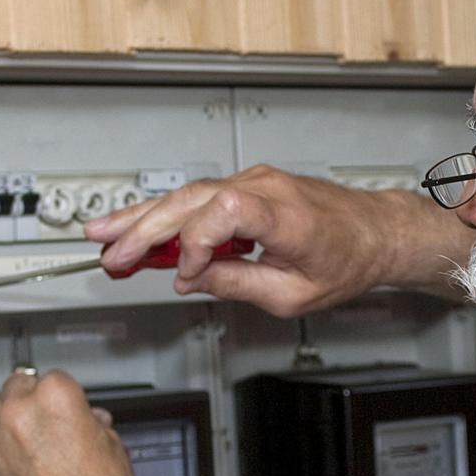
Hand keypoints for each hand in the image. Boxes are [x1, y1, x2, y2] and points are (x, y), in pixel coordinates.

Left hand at [0, 370, 137, 475]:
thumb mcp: (113, 450)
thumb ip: (94, 427)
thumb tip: (89, 423)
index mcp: (56, 399)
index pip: (54, 377)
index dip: (64, 393)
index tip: (68, 405)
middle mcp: (21, 414)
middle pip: (15, 385)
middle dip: (30, 396)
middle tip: (43, 413)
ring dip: (0, 411)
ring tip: (16, 424)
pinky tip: (18, 464)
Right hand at [83, 165, 400, 317]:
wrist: (373, 232)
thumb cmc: (346, 259)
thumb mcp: (294, 293)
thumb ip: (238, 284)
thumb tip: (191, 281)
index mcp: (284, 215)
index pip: (223, 210)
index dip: (195, 243)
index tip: (187, 274)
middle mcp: (265, 188)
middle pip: (191, 199)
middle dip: (143, 228)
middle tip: (107, 253)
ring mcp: (254, 181)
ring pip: (186, 194)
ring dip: (142, 217)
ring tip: (102, 236)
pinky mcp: (247, 186)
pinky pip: (198, 196)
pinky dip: (165, 214)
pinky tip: (135, 228)